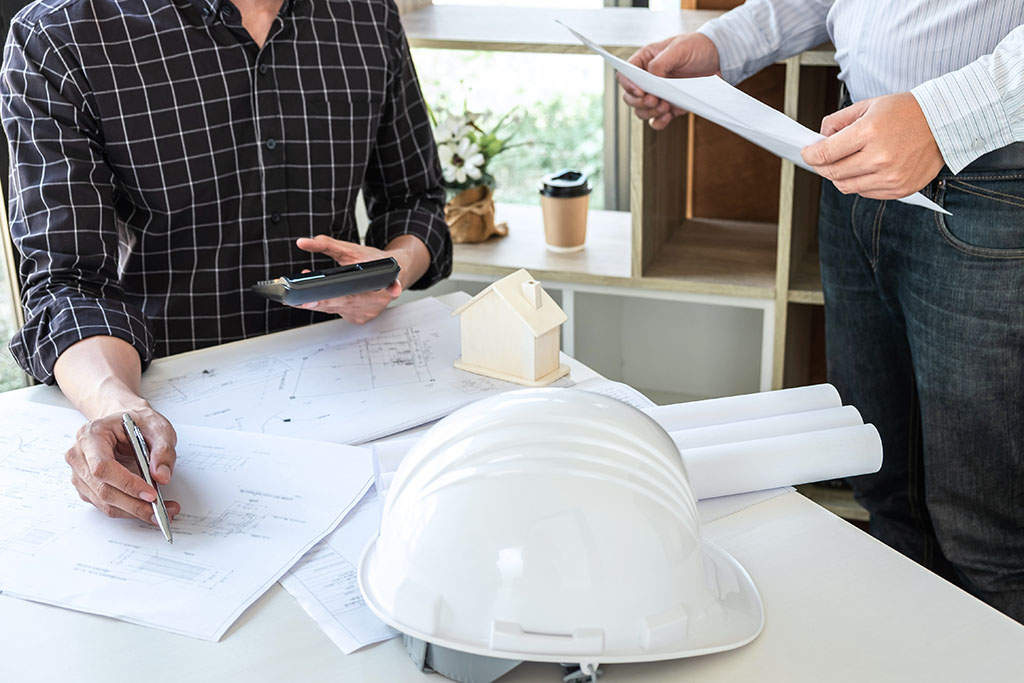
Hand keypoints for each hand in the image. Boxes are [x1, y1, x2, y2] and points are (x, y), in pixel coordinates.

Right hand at [66, 406, 179, 523]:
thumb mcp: (158, 428)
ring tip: (161, 511)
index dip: (127, 484)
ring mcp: (80, 473)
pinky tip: (147, 507)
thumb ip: (163, 450)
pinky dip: (128, 510)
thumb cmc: (138, 422)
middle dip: (134, 504)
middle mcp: (79, 455)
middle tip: (160, 510)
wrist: (125, 421)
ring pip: (104, 502)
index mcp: (92, 435)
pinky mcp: (87, 487)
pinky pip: (105, 505)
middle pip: (102, 489)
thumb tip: (161, 477)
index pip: (103, 467)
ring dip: (133, 511)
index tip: (151, 494)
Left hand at [294, 236, 408, 323]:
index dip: (325, 300)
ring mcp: (367, 313)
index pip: (344, 297)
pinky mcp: (362, 318)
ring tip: (309, 294)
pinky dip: (332, 306)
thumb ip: (326, 244)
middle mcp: (372, 304)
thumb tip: (304, 242)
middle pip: (337, 307)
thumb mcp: (351, 248)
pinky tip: (326, 298)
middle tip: (298, 300)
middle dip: (315, 303)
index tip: (310, 300)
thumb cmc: (375, 260)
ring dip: (321, 304)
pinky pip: (342, 314)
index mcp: (372, 286)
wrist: (395, 272)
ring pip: (337, 311)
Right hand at [618, 33, 719, 129]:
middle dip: (640, 102)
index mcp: (645, 61)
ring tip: (665, 106)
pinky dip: (659, 122)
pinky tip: (667, 116)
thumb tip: (650, 79)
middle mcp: (648, 80)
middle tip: (654, 100)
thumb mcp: (679, 48)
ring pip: (641, 111)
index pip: (625, 75)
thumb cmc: (697, 47)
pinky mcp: (669, 107)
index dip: (628, 85)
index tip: (641, 91)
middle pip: (630, 97)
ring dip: (650, 112)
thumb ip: (661, 63)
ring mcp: (658, 95)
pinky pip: (656, 120)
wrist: (719, 59)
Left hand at [801, 93, 944, 199]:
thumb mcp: (869, 105)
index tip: (807, 153)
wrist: (945, 122)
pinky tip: (866, 169)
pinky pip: (865, 193)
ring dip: (839, 176)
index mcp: (870, 132)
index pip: (826, 153)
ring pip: (846, 186)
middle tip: (822, 158)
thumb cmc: (907, 111)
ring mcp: (891, 176)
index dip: (810, 155)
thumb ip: (839, 121)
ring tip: (846, 162)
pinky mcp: (900, 189)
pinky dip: (859, 183)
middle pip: (833, 173)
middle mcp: (880, 157)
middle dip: (822, 166)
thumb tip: (819, 138)